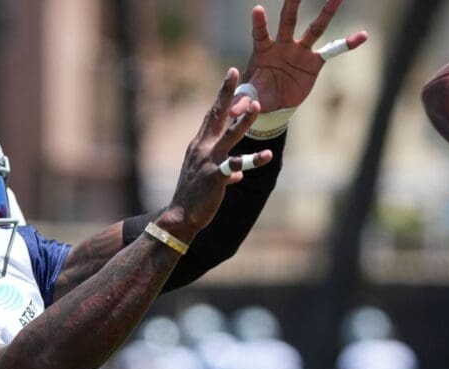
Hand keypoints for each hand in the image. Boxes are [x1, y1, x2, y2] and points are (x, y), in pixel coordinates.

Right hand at [161, 69, 273, 240]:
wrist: (180, 216)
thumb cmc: (193, 197)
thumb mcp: (206, 178)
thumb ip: (224, 171)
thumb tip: (238, 174)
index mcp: (199, 145)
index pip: (211, 115)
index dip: (222, 95)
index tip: (230, 76)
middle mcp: (202, 148)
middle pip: (216, 115)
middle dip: (226, 93)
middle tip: (233, 72)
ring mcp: (208, 161)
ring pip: (229, 136)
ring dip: (243, 121)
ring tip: (257, 107)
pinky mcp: (215, 177)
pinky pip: (237, 165)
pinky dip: (253, 160)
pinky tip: (268, 155)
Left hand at [233, 1, 367, 114]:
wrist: (274, 105)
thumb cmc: (258, 95)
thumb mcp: (249, 97)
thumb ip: (243, 100)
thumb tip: (232, 111)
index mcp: (263, 51)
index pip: (260, 34)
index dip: (259, 23)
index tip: (257, 9)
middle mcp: (283, 45)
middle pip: (288, 21)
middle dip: (293, 4)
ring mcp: (300, 51)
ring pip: (315, 28)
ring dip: (327, 13)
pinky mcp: (314, 62)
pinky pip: (332, 51)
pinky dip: (347, 44)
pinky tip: (362, 35)